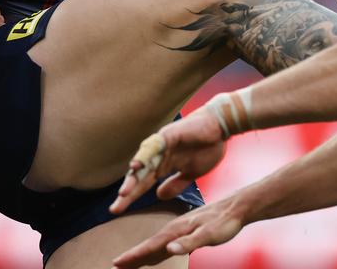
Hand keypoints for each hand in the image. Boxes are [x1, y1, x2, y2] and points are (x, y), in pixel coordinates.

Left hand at [109, 104, 226, 214]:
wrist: (221, 126)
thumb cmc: (207, 147)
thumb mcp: (191, 173)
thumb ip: (175, 184)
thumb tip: (158, 197)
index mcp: (163, 166)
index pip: (143, 184)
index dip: (131, 197)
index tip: (116, 210)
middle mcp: (158, 156)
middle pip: (139, 175)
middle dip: (128, 191)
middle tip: (115, 208)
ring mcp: (162, 145)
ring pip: (143, 162)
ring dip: (133, 176)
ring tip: (124, 192)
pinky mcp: (169, 135)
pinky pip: (154, 145)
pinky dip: (145, 154)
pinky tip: (136, 164)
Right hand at [111, 194, 246, 267]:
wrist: (237, 207)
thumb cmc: (224, 222)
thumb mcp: (208, 235)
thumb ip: (189, 243)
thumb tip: (169, 250)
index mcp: (176, 229)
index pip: (150, 245)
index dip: (134, 255)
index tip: (117, 262)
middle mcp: (174, 228)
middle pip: (149, 245)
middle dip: (133, 256)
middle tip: (116, 266)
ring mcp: (180, 229)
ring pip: (156, 244)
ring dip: (142, 254)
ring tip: (130, 263)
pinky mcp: (186, 231)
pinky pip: (165, 243)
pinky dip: (156, 250)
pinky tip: (156, 254)